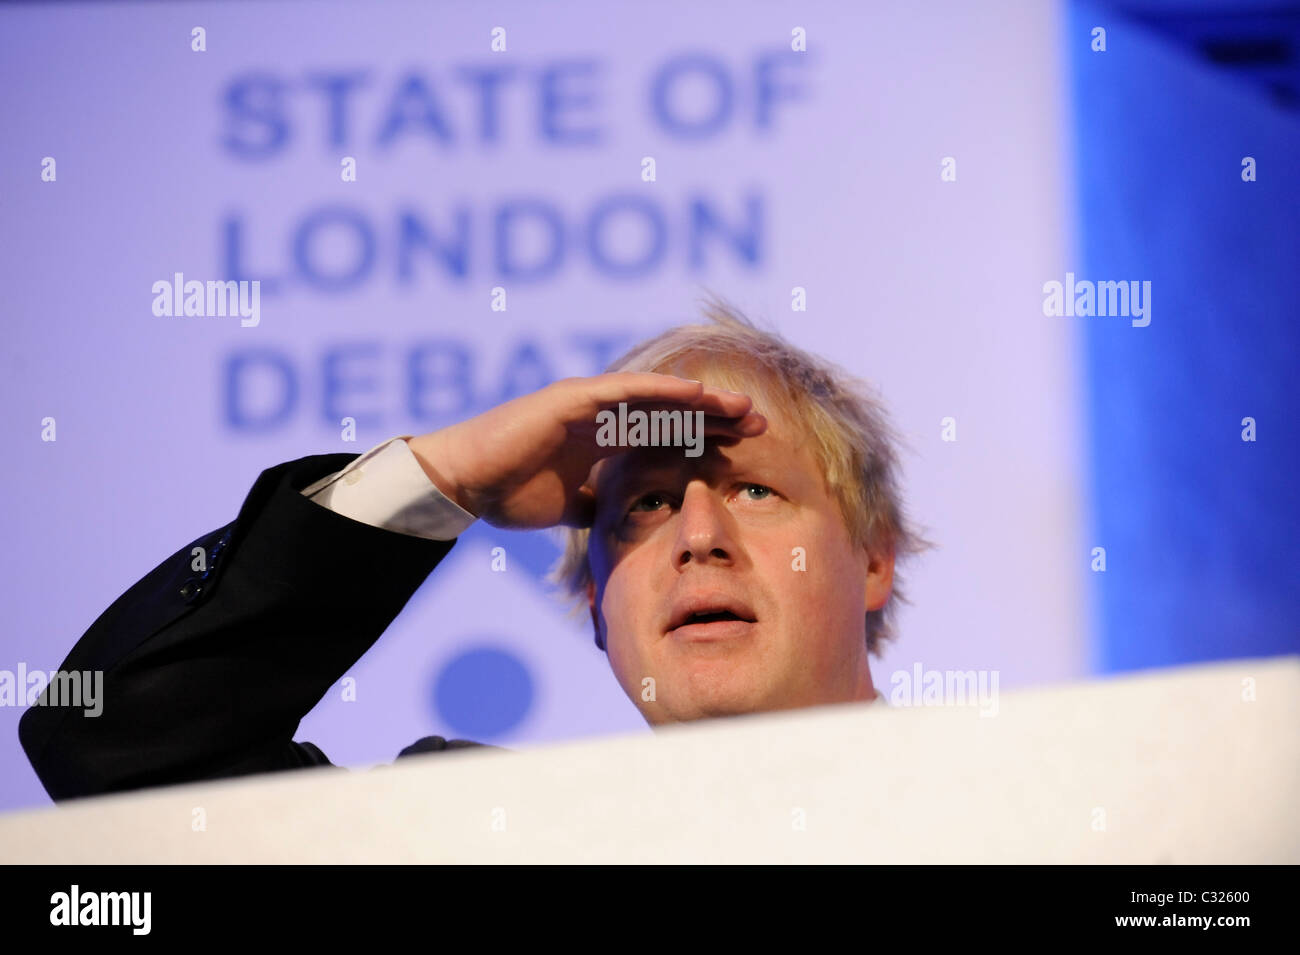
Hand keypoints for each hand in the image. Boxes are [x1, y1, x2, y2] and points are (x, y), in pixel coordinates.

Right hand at [405, 373, 764, 528]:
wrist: (466, 482)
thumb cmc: (509, 492)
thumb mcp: (573, 507)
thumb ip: (600, 506)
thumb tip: (625, 527)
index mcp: (605, 439)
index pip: (668, 435)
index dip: (707, 438)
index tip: (747, 449)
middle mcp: (603, 415)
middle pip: (673, 411)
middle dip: (717, 416)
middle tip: (762, 423)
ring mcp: (590, 402)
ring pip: (659, 397)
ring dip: (702, 400)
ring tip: (742, 405)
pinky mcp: (574, 398)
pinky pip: (627, 392)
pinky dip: (664, 391)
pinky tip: (699, 393)